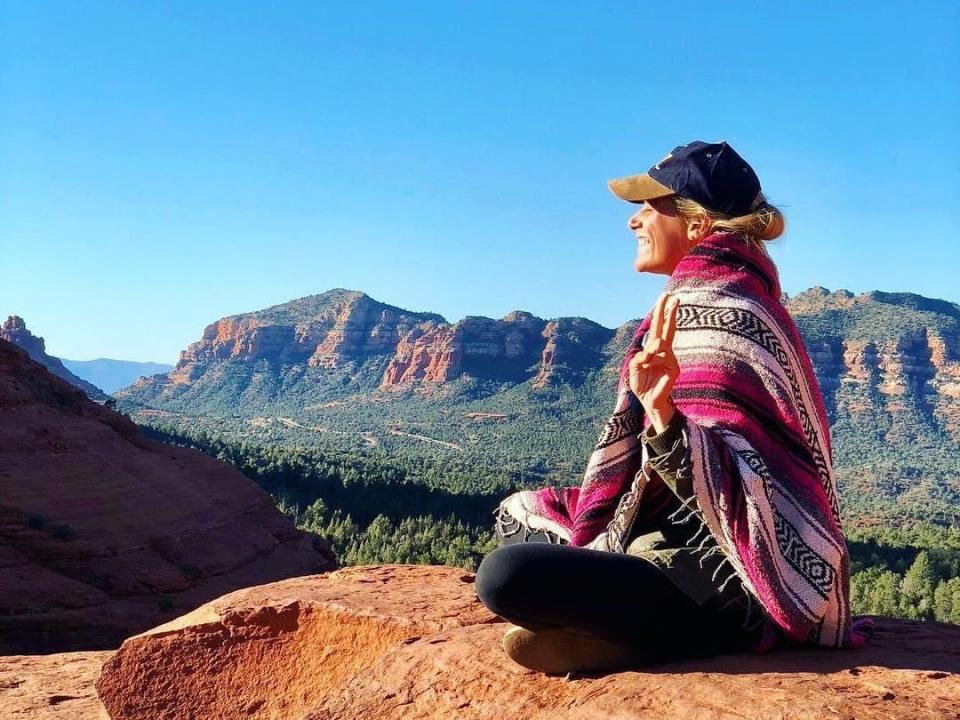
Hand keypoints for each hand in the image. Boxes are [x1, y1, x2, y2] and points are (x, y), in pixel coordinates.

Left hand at [629, 292, 680, 431]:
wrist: (648, 400)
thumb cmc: (641, 383)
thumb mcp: (634, 367)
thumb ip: (640, 356)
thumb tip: (653, 348)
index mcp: (653, 348)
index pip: (658, 327)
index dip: (661, 313)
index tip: (665, 297)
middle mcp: (664, 350)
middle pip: (667, 327)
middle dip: (668, 311)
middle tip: (672, 295)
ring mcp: (670, 358)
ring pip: (661, 343)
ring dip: (650, 351)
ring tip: (646, 362)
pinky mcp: (674, 367)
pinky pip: (663, 355)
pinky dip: (653, 359)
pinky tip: (650, 366)